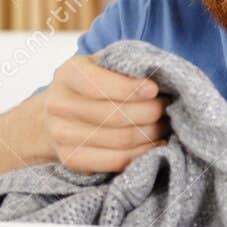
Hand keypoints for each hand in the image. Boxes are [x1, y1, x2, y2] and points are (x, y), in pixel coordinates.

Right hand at [42, 53, 167, 172]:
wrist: (59, 114)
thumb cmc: (93, 85)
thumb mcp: (103, 65)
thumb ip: (125, 67)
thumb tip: (158, 76)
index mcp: (68, 73)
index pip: (99, 84)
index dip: (130, 89)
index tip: (155, 89)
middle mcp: (59, 104)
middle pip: (115, 115)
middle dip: (150, 112)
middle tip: (167, 108)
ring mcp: (61, 135)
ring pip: (120, 139)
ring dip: (150, 132)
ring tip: (164, 124)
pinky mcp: (71, 158)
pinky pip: (115, 161)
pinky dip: (141, 153)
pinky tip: (154, 144)